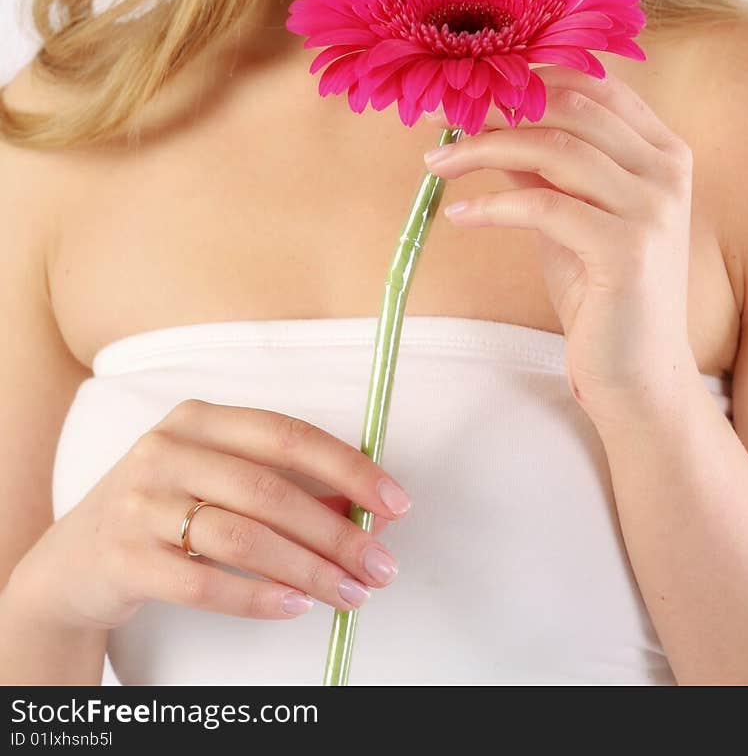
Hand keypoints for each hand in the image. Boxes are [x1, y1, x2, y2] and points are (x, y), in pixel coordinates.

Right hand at [11, 401, 409, 631]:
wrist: (75, 560)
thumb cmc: (165, 510)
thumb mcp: (215, 478)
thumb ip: (282, 484)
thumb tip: (364, 508)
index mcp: (200, 418)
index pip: (287, 435)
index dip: (348, 467)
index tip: (394, 504)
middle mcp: (167, 450)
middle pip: (269, 490)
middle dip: (336, 532)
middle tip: (380, 566)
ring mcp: (140, 503)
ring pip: (241, 537)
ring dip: (307, 569)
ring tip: (349, 593)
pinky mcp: (124, 557)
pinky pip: (203, 582)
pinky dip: (257, 597)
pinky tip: (295, 607)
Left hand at [422, 65, 697, 426]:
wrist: (639, 375)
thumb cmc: (602, 290)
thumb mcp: (569, 212)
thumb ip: (540, 164)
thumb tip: (483, 114)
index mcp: (663, 151)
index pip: (596, 84)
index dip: (531, 75)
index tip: (474, 85)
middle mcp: (666, 171)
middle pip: (571, 106)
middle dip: (498, 106)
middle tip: (442, 117)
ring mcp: (653, 209)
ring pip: (554, 148)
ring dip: (483, 149)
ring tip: (437, 163)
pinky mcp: (628, 250)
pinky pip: (545, 206)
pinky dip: (492, 206)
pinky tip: (460, 214)